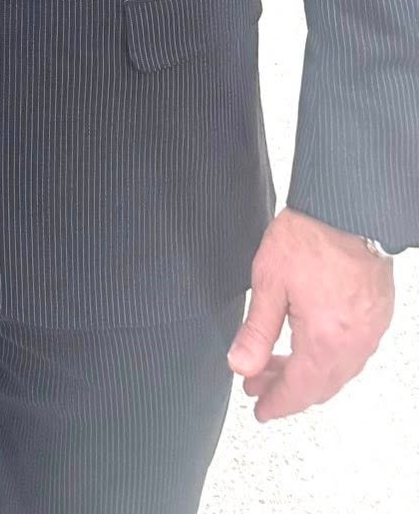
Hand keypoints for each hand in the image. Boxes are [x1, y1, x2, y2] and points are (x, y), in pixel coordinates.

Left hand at [228, 208, 394, 421]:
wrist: (347, 207)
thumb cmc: (309, 236)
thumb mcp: (268, 281)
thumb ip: (256, 330)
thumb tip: (240, 366)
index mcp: (325, 341)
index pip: (298, 390)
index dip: (275, 404)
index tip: (259, 410)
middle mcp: (354, 344)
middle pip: (319, 385)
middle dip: (286, 389)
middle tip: (258, 384)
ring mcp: (370, 331)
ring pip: (338, 370)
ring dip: (307, 373)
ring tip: (276, 362)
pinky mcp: (378, 314)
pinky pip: (354, 352)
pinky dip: (329, 356)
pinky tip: (309, 344)